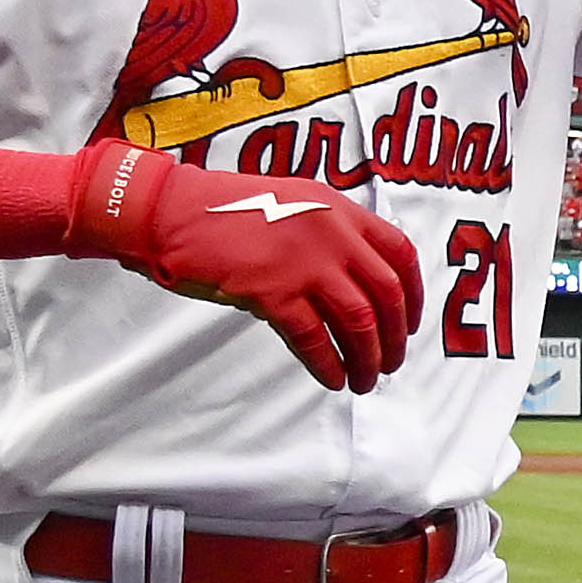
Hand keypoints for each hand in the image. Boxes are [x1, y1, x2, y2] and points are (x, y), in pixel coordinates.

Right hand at [67, 140, 421, 391]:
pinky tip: (332, 378)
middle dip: (394, 337)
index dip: (413, 296)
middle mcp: (331, 233)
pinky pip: (314, 338)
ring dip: (368, 357)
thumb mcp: (292, 202)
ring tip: (365, 380)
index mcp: (339, 209)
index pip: (400, 254)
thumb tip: (358, 276)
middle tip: (390, 363)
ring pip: (359, 320)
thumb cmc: (223, 210)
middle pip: (386, 294)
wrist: (168, 210)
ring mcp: (304, 262)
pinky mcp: (272, 290)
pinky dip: (328, 363)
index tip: (411, 324)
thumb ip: (329, 231)